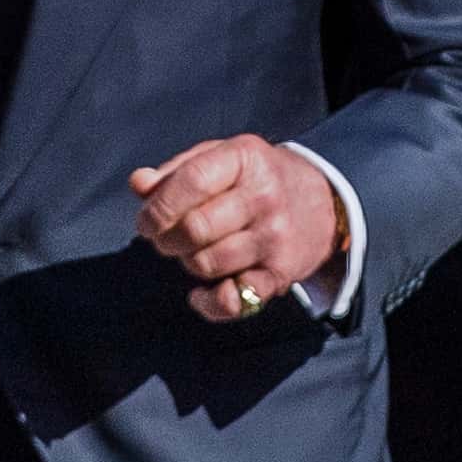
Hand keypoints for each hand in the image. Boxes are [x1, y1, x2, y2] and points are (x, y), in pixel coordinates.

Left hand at [130, 135, 340, 321]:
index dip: (159, 206)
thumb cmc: (255, 178)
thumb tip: (138, 184)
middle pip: (196, 228)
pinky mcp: (280, 273)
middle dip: (165, 239)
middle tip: (163, 238)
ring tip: (192, 251)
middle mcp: (264, 197)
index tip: (146, 221)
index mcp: (244, 159)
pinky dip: (208, 303)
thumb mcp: (220, 158)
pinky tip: (199, 293)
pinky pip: (234, 300)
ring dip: (187, 262)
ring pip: (207, 263)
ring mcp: (275, 237)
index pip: (193, 181)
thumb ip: (175, 171)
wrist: (324, 202)